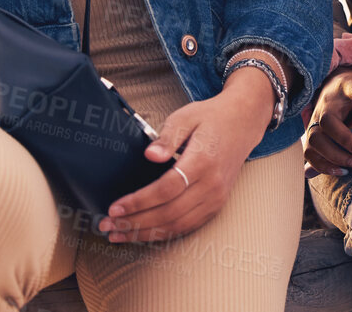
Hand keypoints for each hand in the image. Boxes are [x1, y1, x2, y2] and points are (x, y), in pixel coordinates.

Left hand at [95, 77, 269, 243]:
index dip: (139, 202)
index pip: (167, 189)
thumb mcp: (186, 116)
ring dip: (146, 234)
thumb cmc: (211, 117)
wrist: (243, 123)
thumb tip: (149, 155)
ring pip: (178, 225)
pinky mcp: (217, 205)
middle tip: (109, 226)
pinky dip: (164, 233)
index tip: (116, 208)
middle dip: (135, 223)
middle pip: (170, 213)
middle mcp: (212, 184)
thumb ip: (167, 137)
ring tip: (120, 234)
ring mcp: (216, 198)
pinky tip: (144, 234)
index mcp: (203, 161)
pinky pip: (188, 226)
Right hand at [301, 70, 351, 177]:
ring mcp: (315, 118)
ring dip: (336, 156)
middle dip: (347, 141)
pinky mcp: (311, 134)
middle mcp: (328, 102)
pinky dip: (323, 165)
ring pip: (316, 139)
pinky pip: (309, 152)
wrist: (332, 84)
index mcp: (348, 86)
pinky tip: (342, 171)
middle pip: (329, 121)